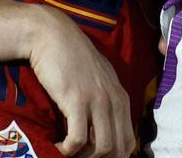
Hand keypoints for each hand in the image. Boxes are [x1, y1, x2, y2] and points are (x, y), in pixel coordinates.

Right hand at [26, 6, 133, 157]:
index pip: (129, 141)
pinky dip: (67, 150)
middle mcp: (114, 99)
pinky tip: (57, 145)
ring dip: (83, 157)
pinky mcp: (77, 100)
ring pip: (102, 148)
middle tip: (79, 157)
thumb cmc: (71, 57)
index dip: (114, 156)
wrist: (52, 35)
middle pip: (119, 148)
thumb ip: (105, 98)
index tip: (93, 156)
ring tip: (68, 152)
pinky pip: (78, 139)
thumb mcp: (97, 78)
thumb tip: (103, 126)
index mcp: (121, 96)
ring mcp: (97, 100)